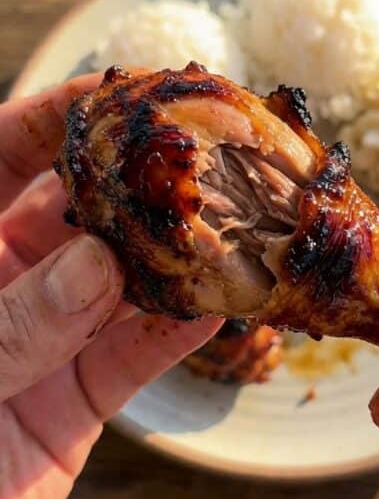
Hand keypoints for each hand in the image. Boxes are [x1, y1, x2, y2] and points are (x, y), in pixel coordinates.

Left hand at [0, 77, 221, 498]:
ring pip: (117, 282)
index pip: (3, 150)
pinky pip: (130, 359)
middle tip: (208, 154)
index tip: (132, 93)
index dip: (65, 113)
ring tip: (235, 224)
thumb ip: (13, 320)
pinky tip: (221, 304)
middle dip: (141, 179)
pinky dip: (175, 333)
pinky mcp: (68, 405)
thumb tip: (100, 265)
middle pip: (77, 207)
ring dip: (174, 256)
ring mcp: (35, 340)